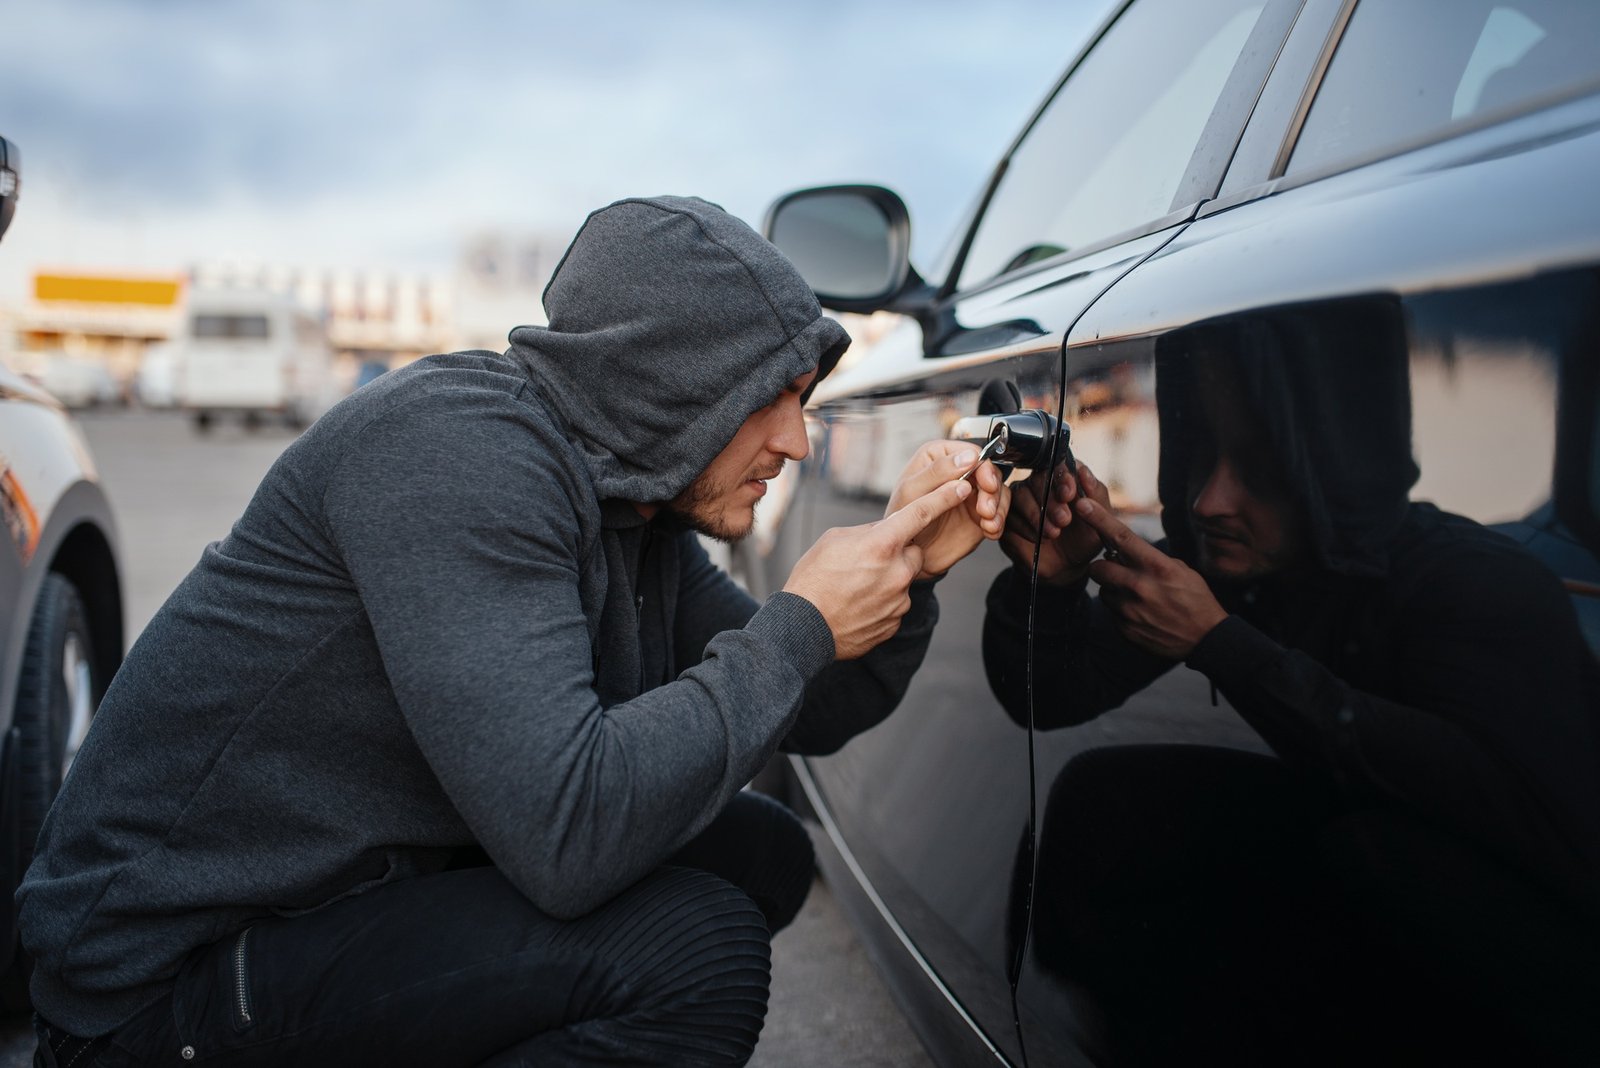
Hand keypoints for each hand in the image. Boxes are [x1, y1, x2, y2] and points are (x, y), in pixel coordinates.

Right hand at [784, 478, 973, 659]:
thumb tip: (886, 530)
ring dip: (888, 580)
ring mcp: (899, 601)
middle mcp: (897, 572)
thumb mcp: (834, 540)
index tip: (963, 484)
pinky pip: (896, 605)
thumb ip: (869, 532)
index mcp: (882, 544)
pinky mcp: (895, 623)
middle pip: (914, 552)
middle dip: (899, 553)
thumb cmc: (812, 579)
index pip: (922, 513)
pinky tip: (858, 604)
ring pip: (903, 580)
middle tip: (868, 561)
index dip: (944, 496)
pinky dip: (882, 602)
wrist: (802, 628)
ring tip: (855, 587)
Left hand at [884, 440, 1009, 579]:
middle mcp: (958, 471)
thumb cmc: (901, 518)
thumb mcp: (912, 491)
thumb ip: (939, 471)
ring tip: (988, 522)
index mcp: (939, 457)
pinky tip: (989, 530)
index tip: (986, 484)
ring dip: (998, 507)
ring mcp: (971, 492)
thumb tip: (968, 457)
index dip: (983, 467)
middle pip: (990, 471)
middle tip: (986, 509)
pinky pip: (999, 511)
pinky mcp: (979, 513)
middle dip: (992, 491)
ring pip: (999, 490)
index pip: (971, 452)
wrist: (908, 552)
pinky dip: (999, 522)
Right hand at [1001, 460, 1111, 585]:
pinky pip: (1008, 515)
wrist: (1069, 567)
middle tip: (1064, 520)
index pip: (1058, 466)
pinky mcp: (1008, 518)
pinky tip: (1037, 538)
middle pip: (1036, 479)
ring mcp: (1021, 500)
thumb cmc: (1085, 539)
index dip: (1062, 478)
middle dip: (1050, 499)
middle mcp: (1039, 484)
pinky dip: (1024, 527)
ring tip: (1053, 533)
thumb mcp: (1100, 518)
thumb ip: (1096, 494)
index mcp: (1063, 479)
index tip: (1069, 494)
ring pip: (1019, 495)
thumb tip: (1083, 471)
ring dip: (1036, 514)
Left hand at [1073, 497, 1226, 658]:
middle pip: (1097, 568)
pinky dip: (1122, 610)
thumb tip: (1124, 551)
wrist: (1206, 639)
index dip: (1098, 519)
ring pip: (1104, 591)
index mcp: (1156, 567)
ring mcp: (1130, 610)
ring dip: (1114, 590)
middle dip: (1103, 567)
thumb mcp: (1180, 571)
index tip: (1082, 504)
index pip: (1121, 537)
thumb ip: (1150, 560)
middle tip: (1116, 570)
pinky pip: (1111, 612)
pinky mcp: (1125, 629)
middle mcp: (1139, 587)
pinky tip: (1142, 614)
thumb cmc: (1196, 600)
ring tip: (1137, 597)